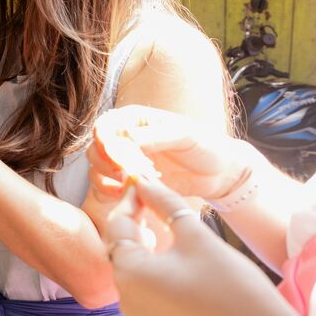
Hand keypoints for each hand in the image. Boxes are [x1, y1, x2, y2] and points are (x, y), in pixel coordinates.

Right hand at [88, 106, 253, 203]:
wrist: (220, 172)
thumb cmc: (206, 146)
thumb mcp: (186, 135)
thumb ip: (157, 135)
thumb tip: (129, 138)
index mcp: (135, 119)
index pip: (105, 125)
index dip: (105, 142)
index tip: (118, 158)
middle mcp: (125, 137)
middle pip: (95, 148)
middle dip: (105, 163)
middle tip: (125, 175)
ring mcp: (125, 160)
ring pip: (96, 168)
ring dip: (105, 178)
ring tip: (128, 185)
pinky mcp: (130, 181)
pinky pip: (105, 186)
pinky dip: (108, 192)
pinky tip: (125, 196)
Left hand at [105, 179, 315, 315]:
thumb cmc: (233, 290)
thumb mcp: (197, 237)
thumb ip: (166, 205)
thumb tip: (145, 181)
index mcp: (129, 273)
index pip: (118, 223)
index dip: (130, 197)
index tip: (142, 178)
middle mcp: (126, 297)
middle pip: (120, 245)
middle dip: (134, 218)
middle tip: (151, 194)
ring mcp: (141, 314)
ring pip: (132, 265)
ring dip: (143, 241)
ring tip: (160, 219)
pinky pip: (145, 285)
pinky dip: (152, 264)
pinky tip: (170, 253)